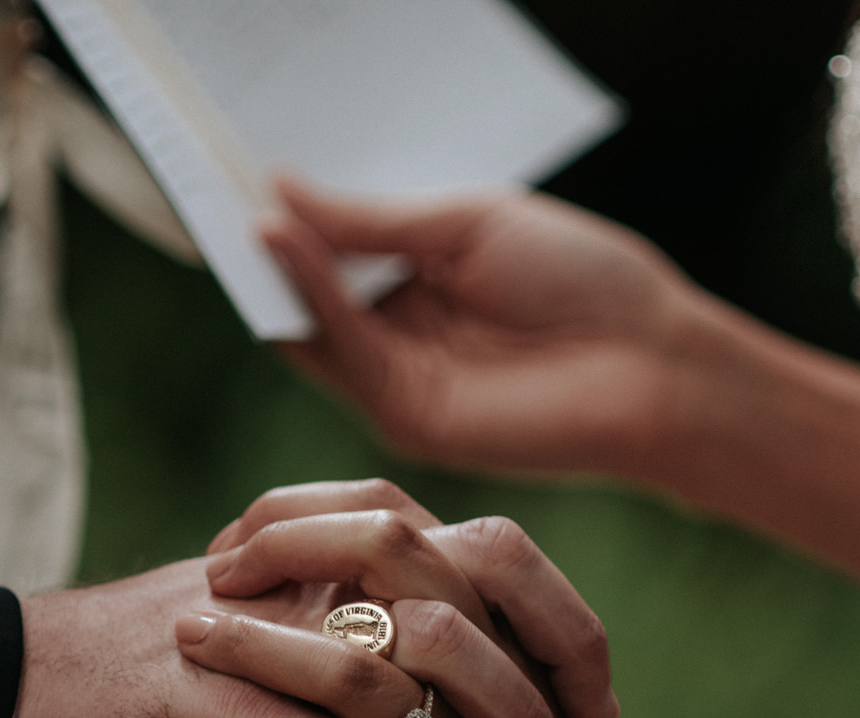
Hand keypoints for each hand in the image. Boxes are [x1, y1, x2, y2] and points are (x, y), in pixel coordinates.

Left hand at [135, 479, 649, 717]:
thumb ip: (449, 641)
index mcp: (508, 639)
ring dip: (250, 659)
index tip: (245, 545)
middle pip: (389, 582)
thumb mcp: (506, 709)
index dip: (317, 522)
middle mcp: (493, 686)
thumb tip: (337, 583)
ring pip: (352, 682)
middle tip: (200, 586)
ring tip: (174, 647)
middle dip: (285, 565)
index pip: (412, 532)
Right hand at [260, 177, 707, 475]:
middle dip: (261, 239)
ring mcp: (394, 377)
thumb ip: (371, 220)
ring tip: (239, 201)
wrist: (652, 365)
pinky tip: (287, 240)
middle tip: (207, 178)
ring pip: (306, 321)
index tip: (233, 162)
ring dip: (272, 264)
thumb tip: (279, 190)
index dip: (286, 210)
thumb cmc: (582, 282)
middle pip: (304, 289)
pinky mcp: (402, 414)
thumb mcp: (465, 223)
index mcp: (413, 279)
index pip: (328, 247)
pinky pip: (338, 348)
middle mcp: (395, 331)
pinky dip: (308, 294)